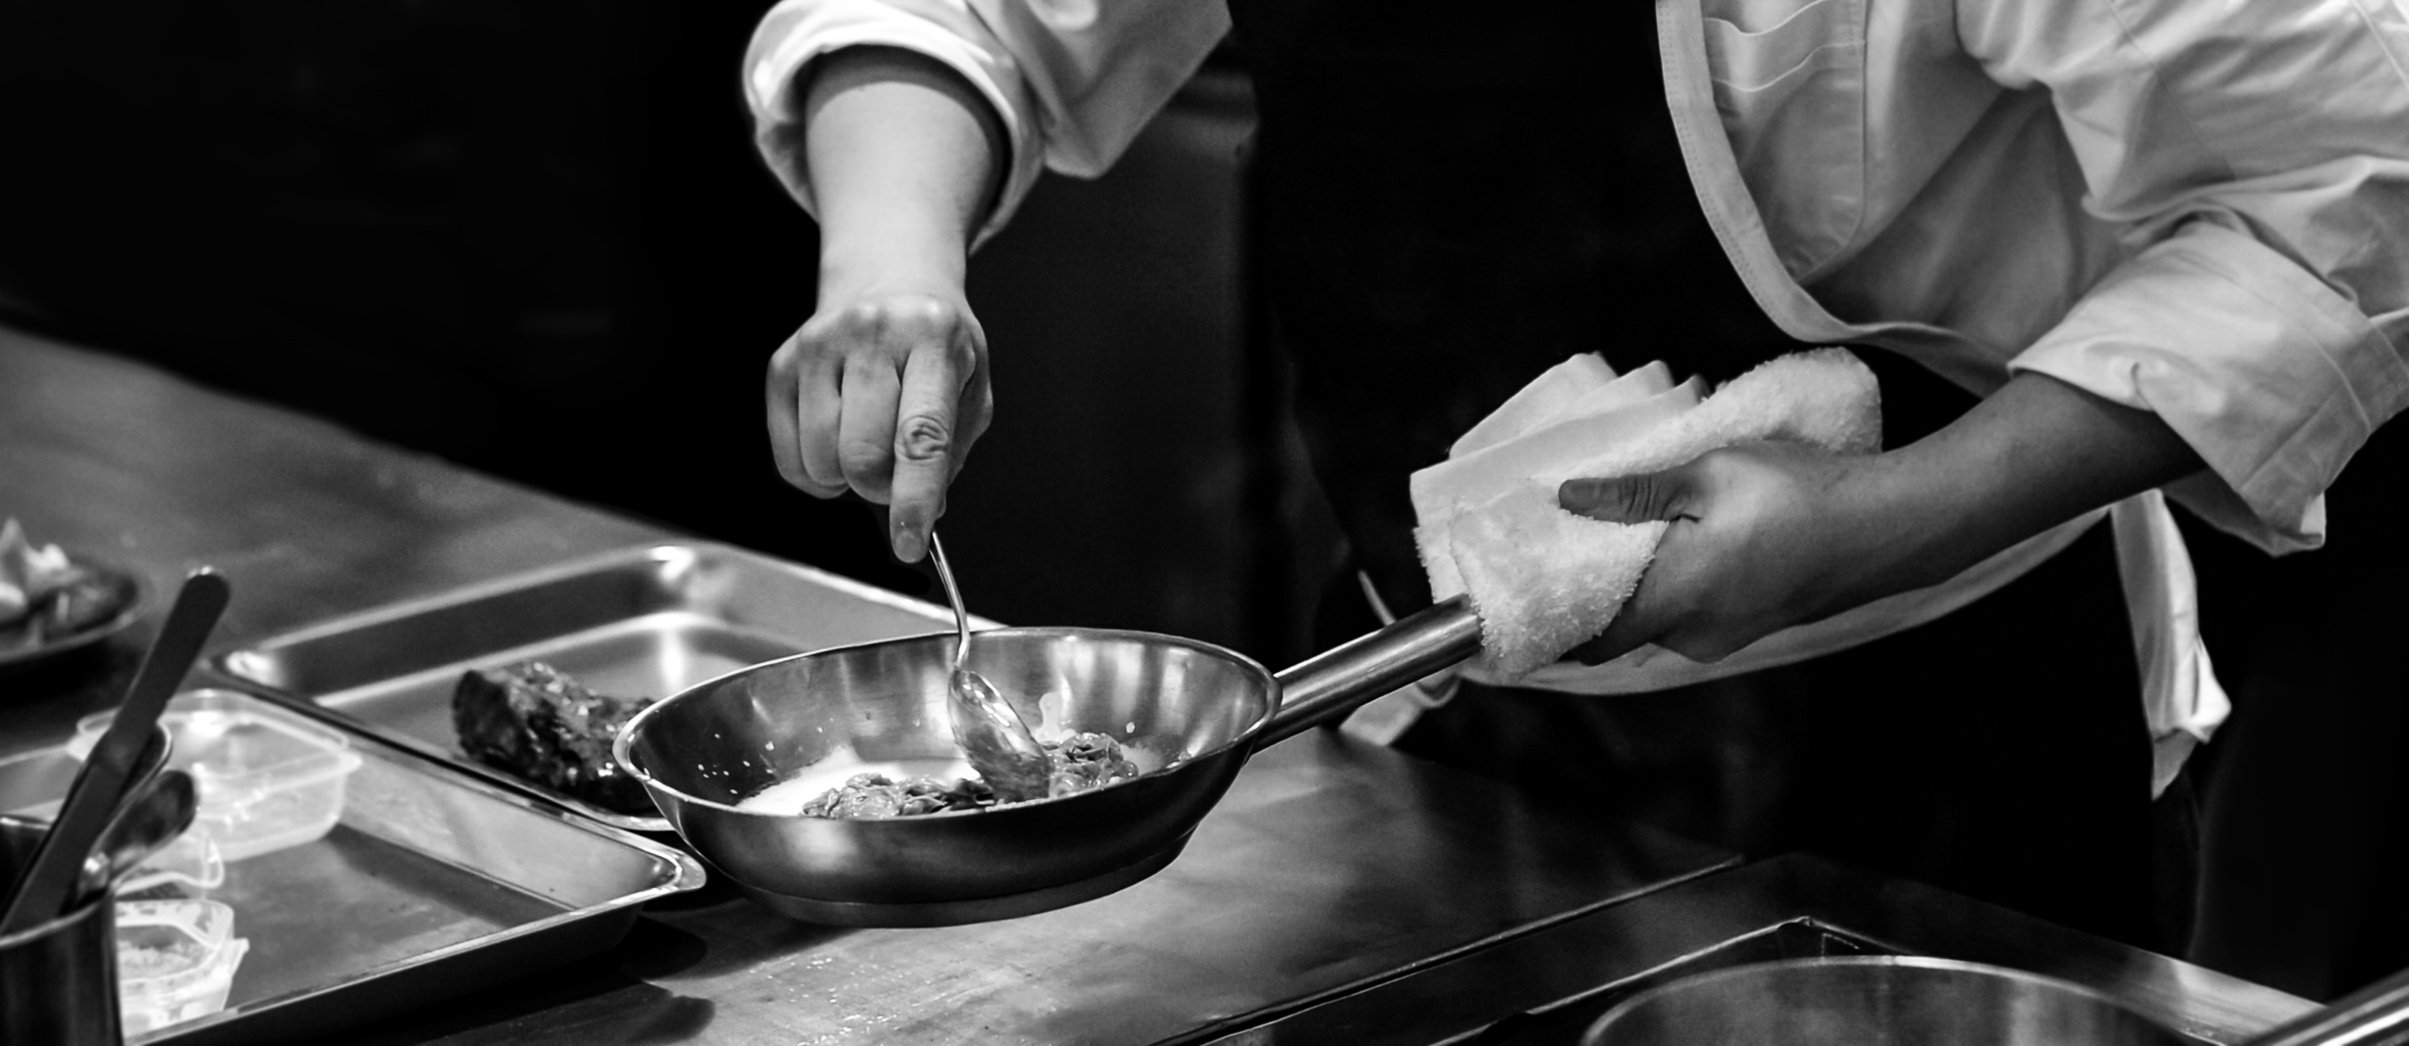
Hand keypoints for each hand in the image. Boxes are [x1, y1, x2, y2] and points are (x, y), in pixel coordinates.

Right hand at [765, 285, 991, 561]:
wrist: (889, 280)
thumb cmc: (935, 343)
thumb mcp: (970, 386)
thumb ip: (950, 451)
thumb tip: (921, 512)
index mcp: (932, 338)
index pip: (920, 437)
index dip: (913, 500)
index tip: (910, 545)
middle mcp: (871, 334)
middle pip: (862, 458)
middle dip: (882, 489)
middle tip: (897, 474)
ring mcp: (818, 345)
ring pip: (821, 462)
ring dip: (847, 479)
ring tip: (869, 446)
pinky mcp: (782, 363)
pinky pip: (789, 459)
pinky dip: (816, 474)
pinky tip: (838, 442)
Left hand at [1557, 441, 1883, 664]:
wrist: (1887, 526)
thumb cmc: (1800, 495)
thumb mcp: (1709, 474)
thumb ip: (1634, 492)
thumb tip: (1568, 500)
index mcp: (1675, 600)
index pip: (1591, 637)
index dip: (1551, 624)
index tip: (1519, 603)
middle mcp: (1694, 633)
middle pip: (1620, 626)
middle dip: (1591, 593)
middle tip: (1565, 545)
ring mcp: (1725, 635)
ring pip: (1656, 617)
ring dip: (1636, 584)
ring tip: (1620, 531)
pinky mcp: (1749, 625)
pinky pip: (1690, 612)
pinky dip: (1670, 586)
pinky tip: (1675, 542)